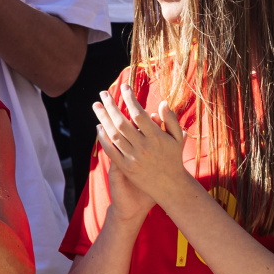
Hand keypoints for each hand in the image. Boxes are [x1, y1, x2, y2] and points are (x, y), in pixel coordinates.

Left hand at [93, 86, 192, 209]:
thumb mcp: (177, 138)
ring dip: (103, 119)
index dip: (130, 99)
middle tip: (103, 93)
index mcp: (157, 137)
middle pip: (122, 122)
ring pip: (114, 135)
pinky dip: (103, 139)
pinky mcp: (125, 168)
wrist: (170, 186)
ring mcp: (133, 158)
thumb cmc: (173, 158)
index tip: (124, 87)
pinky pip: (111, 150)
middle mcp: (144, 147)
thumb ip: (170, 120)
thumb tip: (163, 102)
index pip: (139, 113)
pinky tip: (98, 127)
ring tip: (96, 106)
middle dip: (111, 106)